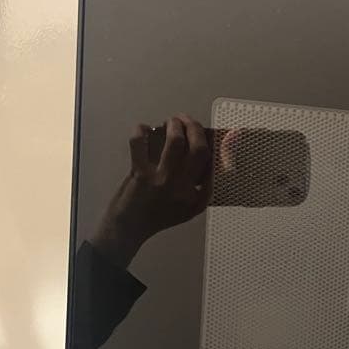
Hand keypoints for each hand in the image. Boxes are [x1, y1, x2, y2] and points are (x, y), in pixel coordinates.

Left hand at [91, 114, 212, 267]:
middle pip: (197, 148)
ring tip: (171, 122)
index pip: (212, 164)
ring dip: (174, 124)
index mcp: (196, 195)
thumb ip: (204, 188)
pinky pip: (139, 143)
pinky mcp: (138, 172)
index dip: (219, 144)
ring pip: (174, 141)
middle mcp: (180, 185)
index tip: (217, 132)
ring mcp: (159, 178)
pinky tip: (144, 130)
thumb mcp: (191, 209)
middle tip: (188, 121)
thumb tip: (215, 161)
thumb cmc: (160, 217)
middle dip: (195, 127)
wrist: (129, 227)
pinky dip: (141, 130)